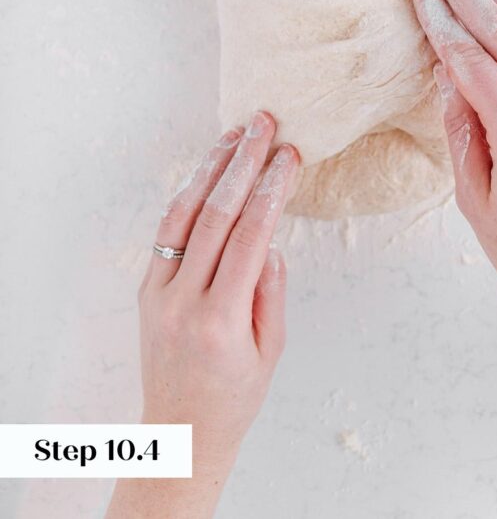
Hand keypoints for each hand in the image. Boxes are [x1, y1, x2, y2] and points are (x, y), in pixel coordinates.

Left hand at [107, 112, 298, 518]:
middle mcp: (183, 300)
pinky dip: (188, 195)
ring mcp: (158, 292)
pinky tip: (207, 169)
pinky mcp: (146, 289)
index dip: (271, 191)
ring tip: (235, 134)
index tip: (289, 157)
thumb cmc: (235, 395)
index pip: (249, 238)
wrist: (181, 433)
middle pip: (214, 215)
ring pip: (182, 215)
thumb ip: (271, 291)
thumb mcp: (271, 349)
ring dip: (210, 168)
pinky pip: (167, 232)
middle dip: (242, 163)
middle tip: (263, 124)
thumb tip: (270, 240)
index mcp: (221, 319)